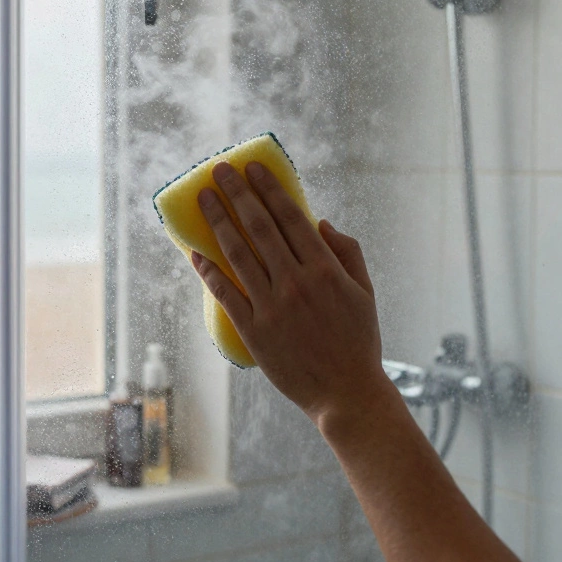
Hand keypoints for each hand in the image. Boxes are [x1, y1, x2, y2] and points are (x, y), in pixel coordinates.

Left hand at [191, 161, 394, 424]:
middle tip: (218, 170)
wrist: (346, 394)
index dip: (268, 189)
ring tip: (204, 198)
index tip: (252, 168)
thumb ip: (347, 252)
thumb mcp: (365, 293)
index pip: (291, 217)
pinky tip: (196, 252)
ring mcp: (272, 307)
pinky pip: (225, 293)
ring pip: (238, 254)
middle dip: (236, 194)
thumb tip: (319, 222)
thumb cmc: (358, 342)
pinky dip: (208, 270)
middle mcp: (296, 283)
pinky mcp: (254, 331)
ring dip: (217, 222)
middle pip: (259, 228)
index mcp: (326, 270)